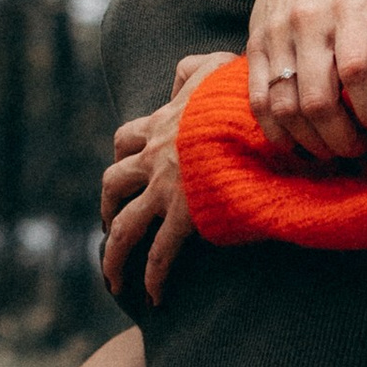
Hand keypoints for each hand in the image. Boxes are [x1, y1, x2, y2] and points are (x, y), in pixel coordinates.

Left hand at [100, 56, 224, 303]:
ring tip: (116, 277)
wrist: (258, 123)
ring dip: (114, 254)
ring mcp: (166, 190)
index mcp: (163, 125)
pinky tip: (155, 298)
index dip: (124, 157)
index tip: (129, 170)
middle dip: (109, 205)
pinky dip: (154, 277)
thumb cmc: (244, 97)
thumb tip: (180, 77)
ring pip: (123, 226)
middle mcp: (155, 159)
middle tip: (113, 222)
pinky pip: (160, 253)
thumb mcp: (217, 68)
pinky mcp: (185, 217)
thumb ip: (194, 69)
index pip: (126, 139)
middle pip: (113, 183)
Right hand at [246, 0, 366, 159]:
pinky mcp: (254, 48)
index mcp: (348, 7)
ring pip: (287, 107)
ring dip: (314, 142)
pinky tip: (303, 146)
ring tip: (340, 153)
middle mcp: (308, 23)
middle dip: (344, 139)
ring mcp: (276, 38)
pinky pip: (259, 102)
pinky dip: (279, 133)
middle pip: (319, 100)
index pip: (358, 71)